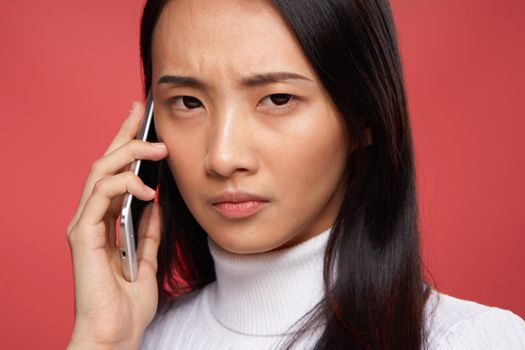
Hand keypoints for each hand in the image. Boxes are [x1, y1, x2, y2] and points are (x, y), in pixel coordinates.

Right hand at [66, 101, 167, 348]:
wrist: (116, 332)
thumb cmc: (128, 300)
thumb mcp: (147, 256)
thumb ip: (148, 229)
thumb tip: (157, 202)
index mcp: (106, 220)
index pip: (115, 173)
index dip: (126, 143)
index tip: (141, 119)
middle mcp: (92, 217)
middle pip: (104, 163)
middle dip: (123, 134)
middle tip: (140, 110)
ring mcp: (85, 225)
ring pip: (99, 173)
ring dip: (128, 155)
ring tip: (158, 149)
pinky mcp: (82, 236)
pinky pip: (100, 198)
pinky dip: (124, 186)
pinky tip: (147, 190)